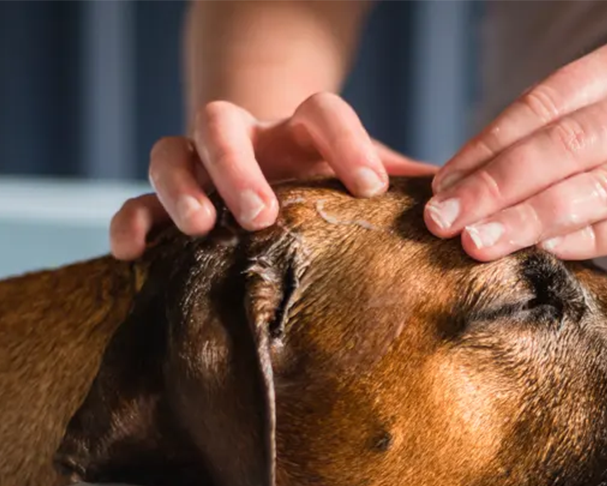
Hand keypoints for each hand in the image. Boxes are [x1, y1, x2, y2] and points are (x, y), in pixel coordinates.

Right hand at [110, 92, 435, 259]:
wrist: (270, 172)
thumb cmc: (328, 188)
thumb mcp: (365, 183)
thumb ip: (413, 191)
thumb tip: (476, 210)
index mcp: (299, 134)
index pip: (320, 112)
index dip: (345, 142)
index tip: (371, 186)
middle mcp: (245, 141)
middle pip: (224, 123)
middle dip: (239, 165)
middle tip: (262, 212)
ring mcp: (198, 167)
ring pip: (170, 151)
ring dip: (181, 185)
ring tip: (199, 227)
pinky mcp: (163, 201)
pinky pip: (132, 201)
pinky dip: (130, 221)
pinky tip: (132, 253)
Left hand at [424, 33, 606, 260]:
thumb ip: (580, 112)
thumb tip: (489, 164)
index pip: (545, 105)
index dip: (487, 145)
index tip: (441, 181)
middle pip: (563, 148)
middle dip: (494, 187)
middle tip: (439, 220)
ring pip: (598, 190)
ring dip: (529, 221)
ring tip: (476, 244)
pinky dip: (588, 241)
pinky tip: (544, 251)